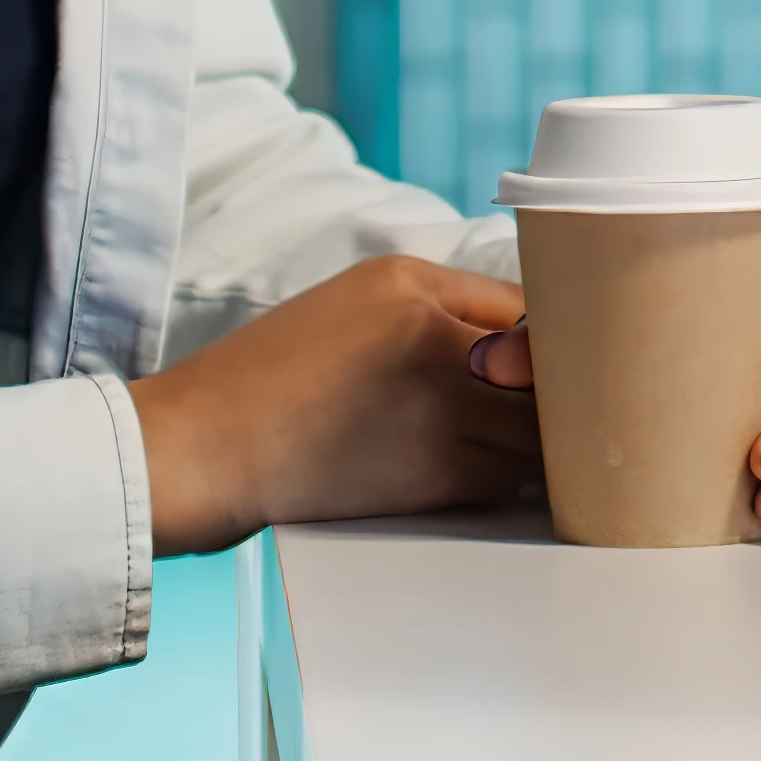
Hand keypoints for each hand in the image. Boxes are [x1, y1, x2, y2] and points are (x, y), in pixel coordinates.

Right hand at [126, 253, 539, 555]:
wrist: (202, 452)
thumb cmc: (268, 380)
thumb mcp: (354, 303)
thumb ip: (441, 309)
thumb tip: (528, 338)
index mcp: (410, 283)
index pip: (529, 304)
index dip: (551, 338)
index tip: (556, 359)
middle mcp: (434, 338)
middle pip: (550, 368)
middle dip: (559, 391)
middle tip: (557, 404)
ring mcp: (439, 409)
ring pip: (537, 429)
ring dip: (535, 439)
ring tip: (509, 439)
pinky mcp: (434, 477)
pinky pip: (503, 475)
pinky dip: (501, 476)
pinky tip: (469, 468)